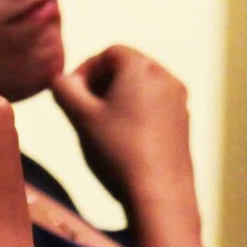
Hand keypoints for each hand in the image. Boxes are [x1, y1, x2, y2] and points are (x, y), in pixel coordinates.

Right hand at [49, 45, 198, 220]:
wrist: (160, 194)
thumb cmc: (118, 151)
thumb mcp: (80, 118)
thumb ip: (64, 90)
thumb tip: (62, 79)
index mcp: (142, 68)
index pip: (110, 52)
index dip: (86, 69)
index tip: (72, 95)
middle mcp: (166, 78)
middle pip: (128, 67)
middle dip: (102, 84)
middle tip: (84, 111)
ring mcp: (179, 102)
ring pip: (142, 88)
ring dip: (118, 100)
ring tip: (102, 128)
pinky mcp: (184, 124)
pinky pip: (155, 107)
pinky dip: (136, 115)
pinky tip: (124, 142)